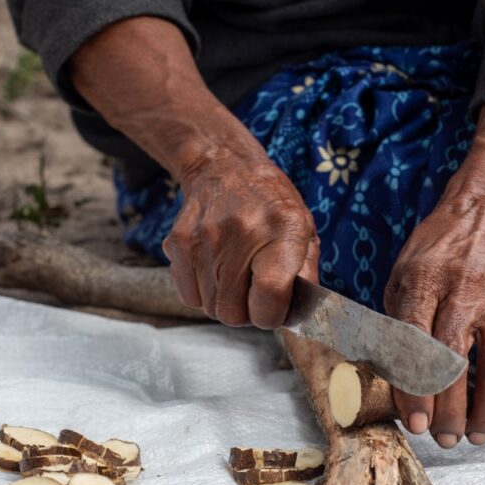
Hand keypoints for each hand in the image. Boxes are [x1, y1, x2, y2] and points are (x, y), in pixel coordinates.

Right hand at [164, 150, 319, 328]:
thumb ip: (305, 276)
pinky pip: (189, 297)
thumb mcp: (304, 231)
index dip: (271, 315)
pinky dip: (203, 293)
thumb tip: (297, 316)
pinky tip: (215, 270)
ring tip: (236, 275)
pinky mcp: (179, 245)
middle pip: (233, 313)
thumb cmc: (271, 205)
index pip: (269, 296)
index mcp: (282, 231)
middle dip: (247, 312)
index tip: (274, 308)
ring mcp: (204, 240)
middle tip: (254, 292)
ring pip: (210, 309)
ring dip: (225, 302)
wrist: (225, 168)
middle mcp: (240, 234)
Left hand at [384, 103, 484, 446]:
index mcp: (424, 281)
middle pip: (459, 360)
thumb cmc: (433, 253)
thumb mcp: (399, 277)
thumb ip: (393, 325)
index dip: (415, 387)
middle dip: (451, 409)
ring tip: (477, 437)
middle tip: (443, 439)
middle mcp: (466, 291)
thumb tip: (383, 380)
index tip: (414, 422)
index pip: (417, 343)